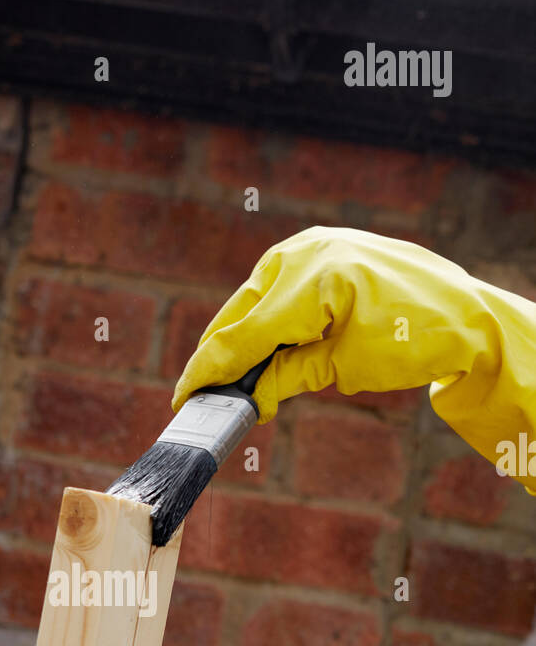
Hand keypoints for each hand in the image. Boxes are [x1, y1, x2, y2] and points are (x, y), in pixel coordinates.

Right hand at [173, 225, 535, 488]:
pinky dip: (264, 320)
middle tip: (208, 399)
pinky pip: (275, 288)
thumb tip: (246, 398)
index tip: (182, 398)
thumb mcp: (342, 367)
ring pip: (253, 301)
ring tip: (239, 383)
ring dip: (242, 341)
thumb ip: (285, 376)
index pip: (242, 335)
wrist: (463, 312)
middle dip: (221, 359)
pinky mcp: (318, 248)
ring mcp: (311, 245)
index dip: (208, 371)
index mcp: (311, 280)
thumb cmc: (412, 340)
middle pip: (239, 314)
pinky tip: (264, 352)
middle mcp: (304, 252)